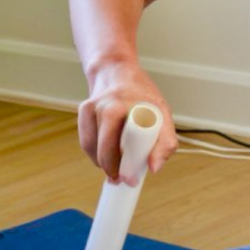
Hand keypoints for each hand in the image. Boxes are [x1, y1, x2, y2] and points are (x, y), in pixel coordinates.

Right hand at [77, 60, 177, 181]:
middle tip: (122, 179)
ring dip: (102, 163)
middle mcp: (109, 105)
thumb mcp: (162, 113)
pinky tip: (106, 154)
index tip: (130, 179)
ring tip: (115, 167)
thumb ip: (165, 142)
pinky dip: (95, 153)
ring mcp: (93, 106)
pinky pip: (86, 141)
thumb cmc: (141, 94)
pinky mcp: (83, 110)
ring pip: (92, 148)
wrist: (116, 70)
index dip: (127, 165)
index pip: (130, 142)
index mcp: (130, 106)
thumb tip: (154, 168)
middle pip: (105, 149)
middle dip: (113, 168)